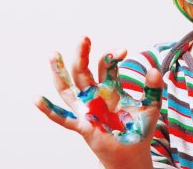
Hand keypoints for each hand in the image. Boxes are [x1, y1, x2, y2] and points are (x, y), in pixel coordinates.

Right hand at [35, 37, 163, 168]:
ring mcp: (86, 109)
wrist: (132, 153)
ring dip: (59, 72)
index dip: (111, 55)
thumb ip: (153, 88)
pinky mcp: (83, 125)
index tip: (123, 51)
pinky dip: (50, 110)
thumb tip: (155, 70)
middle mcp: (95, 95)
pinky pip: (63, 118)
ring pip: (67, 88)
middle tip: (84, 38)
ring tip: (53, 55)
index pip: (104, 65)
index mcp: (109, 87)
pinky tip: (38, 100)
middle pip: (82, 71)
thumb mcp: (150, 106)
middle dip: (81, 54)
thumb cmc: (139, 128)